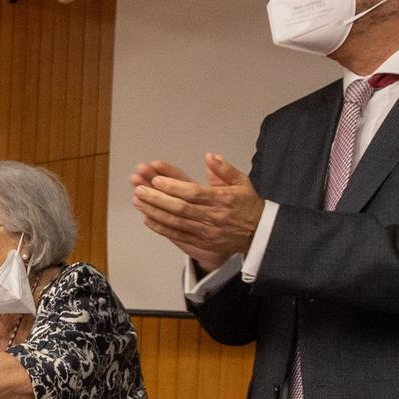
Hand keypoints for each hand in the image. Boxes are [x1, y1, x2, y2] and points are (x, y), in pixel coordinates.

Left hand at [131, 155, 263, 269]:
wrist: (260, 234)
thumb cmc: (249, 205)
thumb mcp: (242, 182)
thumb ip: (224, 169)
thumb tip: (210, 156)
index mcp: (222, 199)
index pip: (193, 192)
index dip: (173, 187)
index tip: (157, 179)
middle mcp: (213, 216)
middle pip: (180, 208)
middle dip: (158, 198)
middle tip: (140, 189)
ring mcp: (206, 231)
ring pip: (176, 222)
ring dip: (155, 212)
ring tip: (138, 201)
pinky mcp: (202, 242)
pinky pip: (178, 235)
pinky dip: (161, 228)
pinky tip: (147, 219)